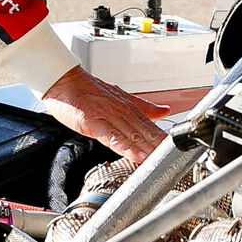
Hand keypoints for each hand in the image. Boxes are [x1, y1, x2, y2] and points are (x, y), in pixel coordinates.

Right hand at [40, 65, 166, 164]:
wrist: (63, 81)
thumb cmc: (87, 90)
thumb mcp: (120, 96)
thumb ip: (144, 106)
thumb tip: (165, 110)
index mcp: (129, 107)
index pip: (151, 126)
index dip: (164, 139)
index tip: (177, 150)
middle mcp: (122, 112)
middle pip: (145, 132)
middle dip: (159, 147)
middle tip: (174, 159)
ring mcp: (108, 117)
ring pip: (132, 135)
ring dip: (147, 148)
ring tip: (160, 160)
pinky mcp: (93, 123)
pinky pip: (111, 136)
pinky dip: (124, 146)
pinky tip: (135, 155)